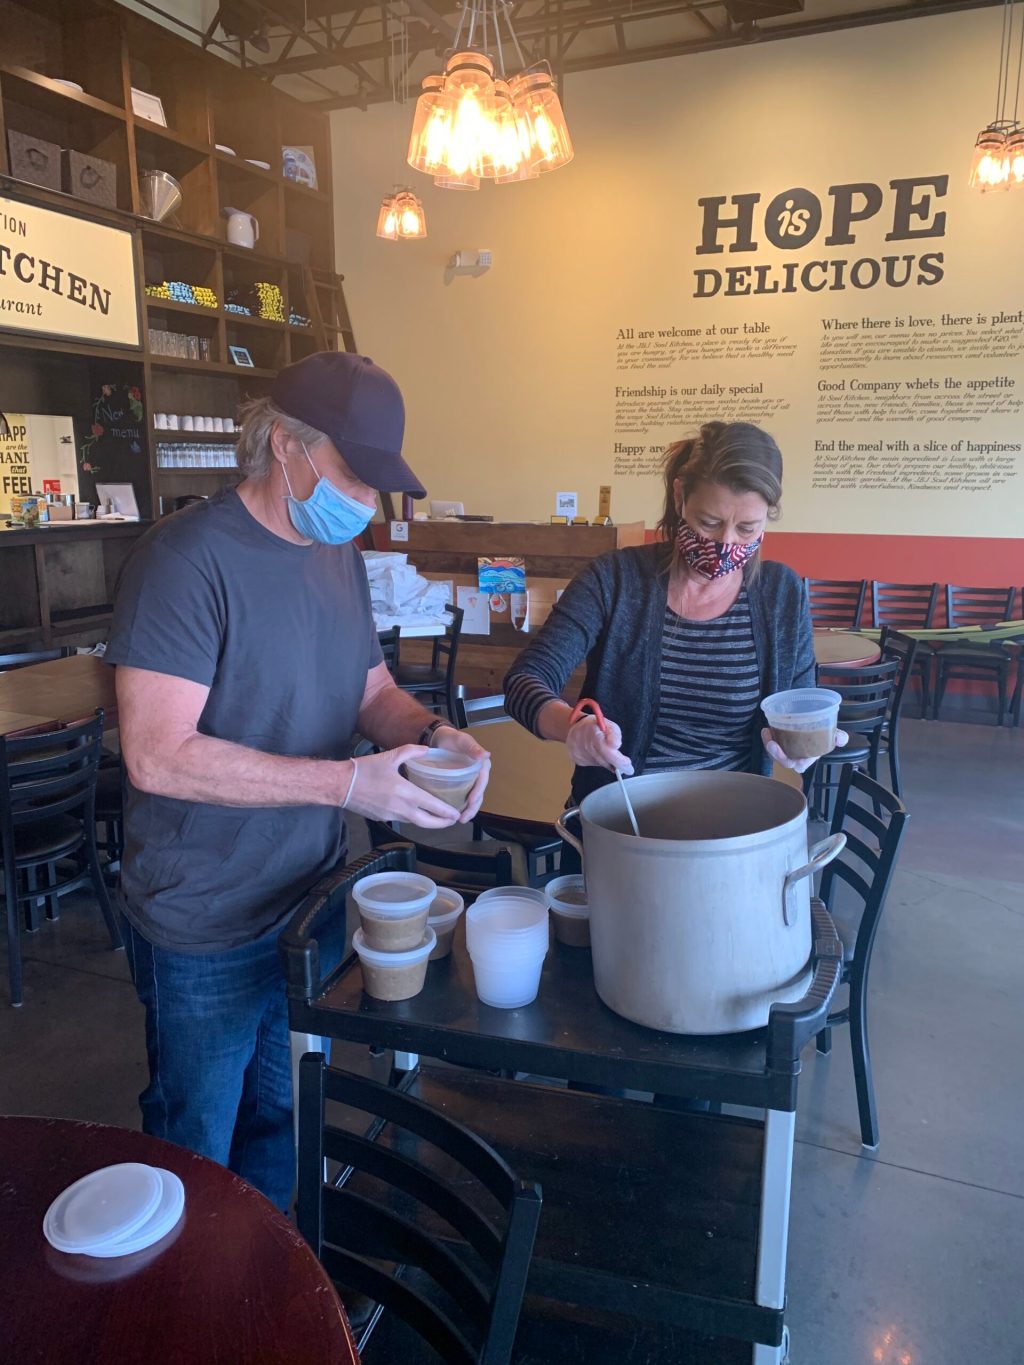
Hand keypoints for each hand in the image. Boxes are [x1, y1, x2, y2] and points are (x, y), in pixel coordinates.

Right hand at [343, 745, 463, 828]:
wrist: (340, 785)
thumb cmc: (364, 770)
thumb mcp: (389, 756)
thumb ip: (411, 752)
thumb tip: (426, 749)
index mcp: (405, 792)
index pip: (432, 806)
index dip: (446, 812)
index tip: (457, 814)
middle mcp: (400, 808)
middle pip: (427, 822)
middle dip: (442, 823)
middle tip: (452, 820)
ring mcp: (391, 815)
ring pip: (415, 822)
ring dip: (428, 822)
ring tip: (438, 817)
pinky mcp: (383, 819)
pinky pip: (403, 820)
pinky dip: (413, 818)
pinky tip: (416, 811)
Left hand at [428, 725, 490, 823]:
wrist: (441, 739)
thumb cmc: (452, 738)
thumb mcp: (462, 740)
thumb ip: (472, 747)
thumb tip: (486, 755)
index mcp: (482, 765)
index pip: (482, 781)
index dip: (478, 791)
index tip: (471, 801)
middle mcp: (479, 774)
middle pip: (479, 793)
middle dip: (473, 807)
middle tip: (463, 818)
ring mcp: (471, 781)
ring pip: (473, 798)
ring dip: (469, 810)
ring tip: (461, 820)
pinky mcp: (462, 785)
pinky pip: (464, 797)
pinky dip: (462, 806)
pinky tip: (455, 814)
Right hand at [566, 713, 633, 774]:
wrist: (575, 728)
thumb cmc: (595, 725)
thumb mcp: (608, 724)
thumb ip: (614, 734)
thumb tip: (616, 746)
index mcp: (593, 734)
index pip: (607, 752)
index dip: (619, 761)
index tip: (629, 767)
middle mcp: (585, 745)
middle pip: (605, 761)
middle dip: (617, 765)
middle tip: (628, 769)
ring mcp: (579, 753)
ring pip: (600, 764)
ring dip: (608, 762)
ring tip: (608, 753)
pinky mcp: (577, 759)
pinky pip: (593, 764)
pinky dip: (599, 761)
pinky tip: (598, 753)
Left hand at [762, 726, 849, 774]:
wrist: (811, 724)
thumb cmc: (821, 735)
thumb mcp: (831, 734)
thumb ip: (838, 737)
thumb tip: (842, 739)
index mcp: (807, 758)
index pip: (799, 766)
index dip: (796, 764)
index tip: (794, 758)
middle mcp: (795, 757)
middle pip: (784, 761)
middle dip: (777, 755)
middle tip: (772, 743)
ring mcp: (785, 751)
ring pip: (774, 753)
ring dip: (769, 744)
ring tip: (767, 733)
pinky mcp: (778, 743)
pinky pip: (770, 744)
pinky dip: (767, 738)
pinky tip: (767, 730)